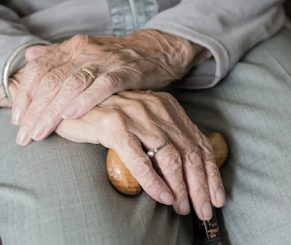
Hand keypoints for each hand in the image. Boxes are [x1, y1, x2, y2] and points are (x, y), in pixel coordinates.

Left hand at [11, 30, 211, 145]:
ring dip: (53, 110)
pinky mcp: (125, 72)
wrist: (154, 50)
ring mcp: (105, 61)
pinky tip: (71, 115)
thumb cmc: (118, 57)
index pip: (40, 70)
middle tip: (26, 135)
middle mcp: (85, 52)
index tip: (18, 118)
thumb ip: (58, 56)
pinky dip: (85, 100)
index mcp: (73, 48)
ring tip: (41, 132)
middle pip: (52, 81)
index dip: (25, 94)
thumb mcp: (86, 51)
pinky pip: (103, 86)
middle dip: (35, 110)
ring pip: (72, 85)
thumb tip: (31, 58)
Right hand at [55, 90, 224, 220]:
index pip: (199, 143)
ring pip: (169, 158)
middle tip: (203, 210)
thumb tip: (188, 169)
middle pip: (189, 153)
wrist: (75, 105)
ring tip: (183, 207)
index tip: (218, 197)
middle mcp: (156, 109)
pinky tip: (163, 197)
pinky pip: (141, 161)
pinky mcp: (115, 127)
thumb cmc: (112, 119)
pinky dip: (155, 182)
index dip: (211, 173)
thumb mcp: (146, 122)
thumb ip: (166, 136)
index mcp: (168, 107)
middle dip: (200, 186)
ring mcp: (136, 116)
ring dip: (180, 187)